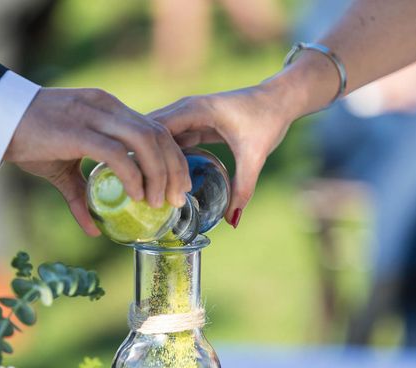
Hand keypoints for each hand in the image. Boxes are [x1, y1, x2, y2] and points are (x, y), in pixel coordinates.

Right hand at [4, 88, 190, 235]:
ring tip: (158, 201)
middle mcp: (107, 107)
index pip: (156, 129)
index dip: (174, 158)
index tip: (178, 187)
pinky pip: (117, 153)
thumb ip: (82, 195)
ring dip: (158, 174)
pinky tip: (136, 195)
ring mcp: (94, 116)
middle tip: (177, 199)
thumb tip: (94, 228)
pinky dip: (132, 176)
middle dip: (175, 169)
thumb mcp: (63, 169)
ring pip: (145, 141)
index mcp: (109, 109)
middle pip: (158, 134)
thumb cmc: (28, 140)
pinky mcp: (79, 131)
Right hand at [150, 79, 295, 226]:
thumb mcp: (255, 156)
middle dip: (144, 159)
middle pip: (152, 133)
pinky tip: (161, 177)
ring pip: (160, 137)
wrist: (279, 99)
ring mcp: (188, 114)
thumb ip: (243, 188)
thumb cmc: (268, 120)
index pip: (159, 131)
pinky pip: (172, 140)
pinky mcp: (193, 122)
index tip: (142, 182)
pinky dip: (165, 156)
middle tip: (136, 189)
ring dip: (153, 158)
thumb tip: (232, 220)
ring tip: (143, 186)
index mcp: (197, 109)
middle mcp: (187, 108)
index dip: (148, 155)